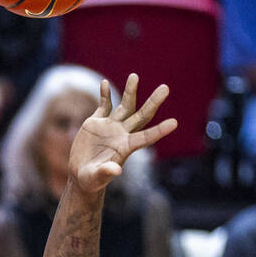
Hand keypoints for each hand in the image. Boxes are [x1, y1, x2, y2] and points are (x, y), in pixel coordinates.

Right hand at [69, 74, 176, 194]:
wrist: (81, 174)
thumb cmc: (91, 180)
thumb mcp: (96, 178)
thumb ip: (105, 172)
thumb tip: (116, 170)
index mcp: (126, 147)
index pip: (146, 137)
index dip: (159, 130)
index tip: (174, 123)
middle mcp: (122, 134)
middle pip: (141, 116)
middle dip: (153, 103)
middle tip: (165, 88)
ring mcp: (111, 127)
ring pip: (125, 106)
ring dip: (130, 92)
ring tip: (134, 76)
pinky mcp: (97, 123)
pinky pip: (103, 106)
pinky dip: (104, 95)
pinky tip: (104, 83)